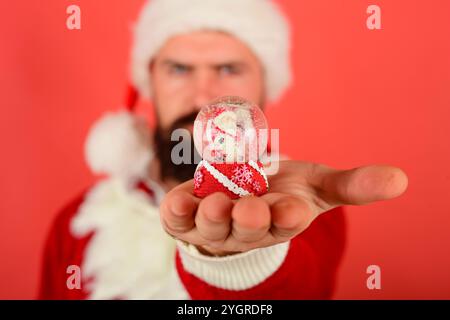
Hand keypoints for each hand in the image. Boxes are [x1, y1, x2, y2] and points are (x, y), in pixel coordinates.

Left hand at [159, 160, 407, 255]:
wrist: (242, 196)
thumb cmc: (282, 191)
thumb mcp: (316, 184)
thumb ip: (352, 184)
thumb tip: (401, 179)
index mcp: (281, 220)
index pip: (287, 223)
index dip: (289, 215)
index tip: (294, 207)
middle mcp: (247, 228)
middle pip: (248, 229)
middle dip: (250, 221)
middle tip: (251, 209)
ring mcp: (214, 226)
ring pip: (211, 229)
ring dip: (212, 218)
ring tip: (213, 204)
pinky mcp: (187, 219)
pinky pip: (178, 220)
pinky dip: (175, 212)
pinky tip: (176, 201)